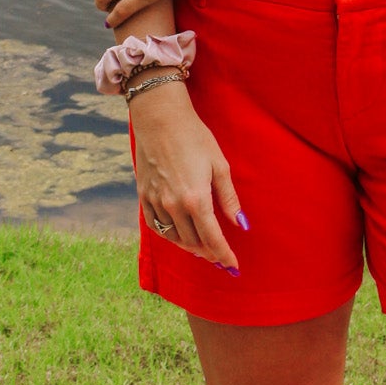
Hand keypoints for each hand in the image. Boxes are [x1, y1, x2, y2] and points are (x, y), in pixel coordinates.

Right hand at [129, 83, 247, 270]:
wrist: (160, 118)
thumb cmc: (195, 137)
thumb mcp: (219, 165)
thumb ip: (229, 198)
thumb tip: (241, 224)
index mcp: (196, 199)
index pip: (213, 239)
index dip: (224, 255)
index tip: (233, 267)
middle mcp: (174, 206)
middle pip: (193, 242)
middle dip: (209, 252)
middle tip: (220, 256)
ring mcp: (156, 202)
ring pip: (174, 238)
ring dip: (190, 246)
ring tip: (202, 248)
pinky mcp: (144, 196)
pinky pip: (156, 226)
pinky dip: (169, 236)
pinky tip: (178, 235)